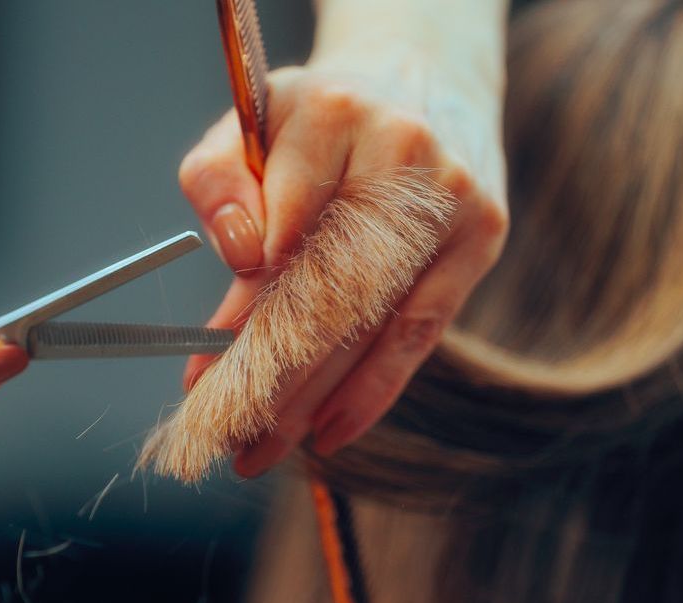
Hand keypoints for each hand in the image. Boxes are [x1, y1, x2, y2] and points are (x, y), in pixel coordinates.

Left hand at [176, 40, 508, 476]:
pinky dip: (374, 390)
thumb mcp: (253, 121)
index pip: (279, 238)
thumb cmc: (326, 113)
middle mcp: (402, 154)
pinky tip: (332, 431)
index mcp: (334, 115)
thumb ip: (220, 183)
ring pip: (373, 322)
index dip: (237, 320)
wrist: (425, 73)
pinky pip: (421, 331)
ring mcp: (451, 199)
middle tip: (225, 441)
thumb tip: (239, 259)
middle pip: (329, 292)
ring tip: (264, 450)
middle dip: (272, 380)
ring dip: (314, 400)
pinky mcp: (482, 236)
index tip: (200, 381)